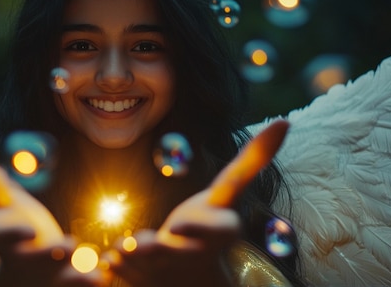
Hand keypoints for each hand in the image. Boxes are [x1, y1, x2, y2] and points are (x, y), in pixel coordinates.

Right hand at [0, 120, 105, 286]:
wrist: (29, 274)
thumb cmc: (14, 221)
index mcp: (1, 233)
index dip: (8, 233)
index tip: (26, 231)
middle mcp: (18, 256)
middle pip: (26, 259)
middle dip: (42, 254)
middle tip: (65, 247)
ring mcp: (40, 274)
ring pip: (53, 274)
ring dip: (70, 267)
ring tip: (84, 254)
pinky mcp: (62, 284)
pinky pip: (75, 285)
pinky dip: (87, 281)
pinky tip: (102, 275)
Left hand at [108, 119, 289, 286]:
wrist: (191, 276)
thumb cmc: (207, 225)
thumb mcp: (226, 194)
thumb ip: (251, 162)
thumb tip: (286, 120)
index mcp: (220, 233)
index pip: (220, 231)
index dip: (202, 227)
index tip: (182, 222)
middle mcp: (198, 255)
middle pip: (179, 254)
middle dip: (159, 249)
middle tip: (138, 242)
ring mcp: (175, 273)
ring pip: (150, 269)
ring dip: (131, 261)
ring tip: (116, 253)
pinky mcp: (152, 286)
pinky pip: (130, 282)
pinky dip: (116, 274)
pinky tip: (104, 266)